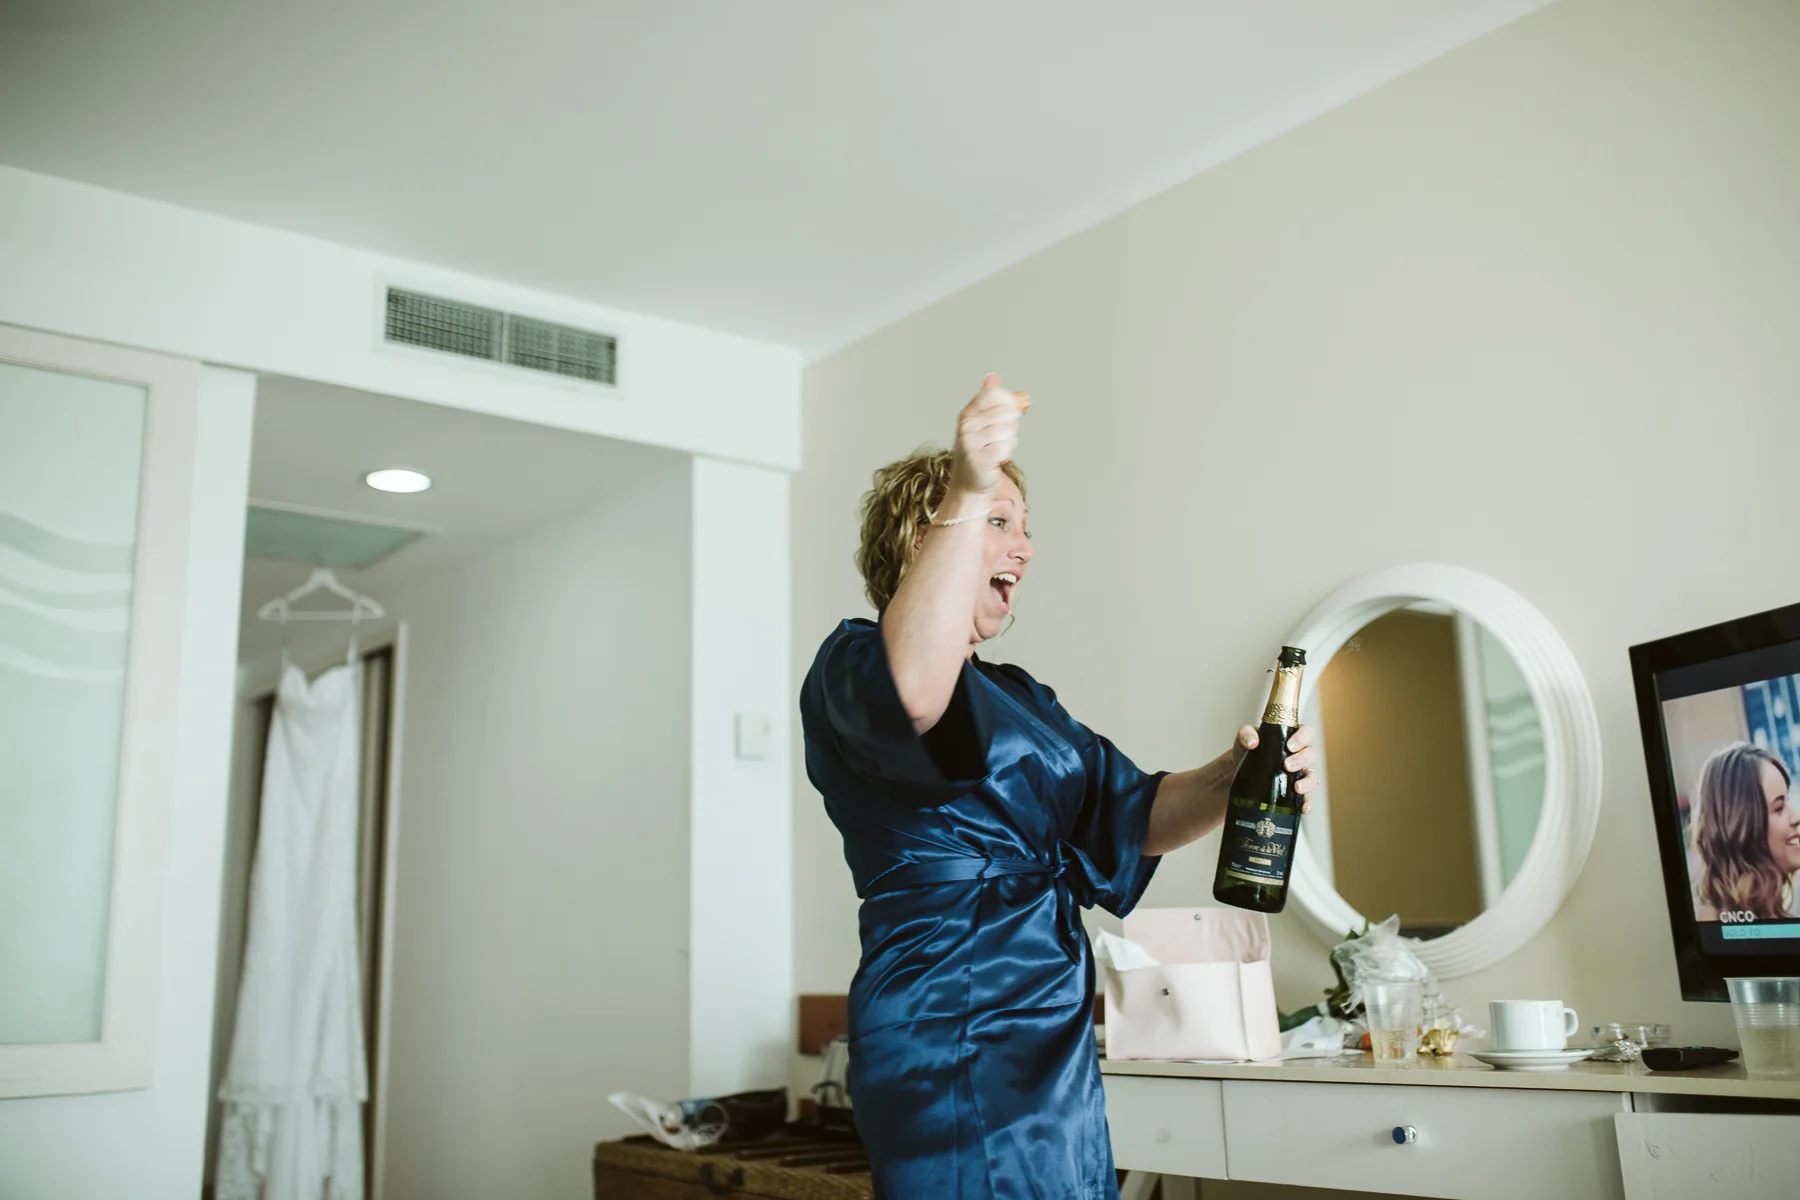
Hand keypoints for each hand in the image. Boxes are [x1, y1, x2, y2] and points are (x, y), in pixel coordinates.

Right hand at [948, 373, 1025, 497]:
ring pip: (1009, 431)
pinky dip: (1006, 455)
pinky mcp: (978, 459)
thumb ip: (989, 399)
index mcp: (969, 412)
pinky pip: (1005, 448)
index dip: (1010, 403)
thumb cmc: (981, 450)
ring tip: (996, 449)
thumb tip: (991, 376)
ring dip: (1009, 443)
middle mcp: (966, 425)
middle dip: (1012, 427)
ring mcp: (970, 442)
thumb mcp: (983, 421)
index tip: (1009, 414)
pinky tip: (996, 460)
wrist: (970, 482)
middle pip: (1008, 413)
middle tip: (1000, 439)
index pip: (996, 394)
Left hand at [1235, 724, 1319, 813]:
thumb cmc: (1248, 750)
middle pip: (1311, 755)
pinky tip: (1303, 808)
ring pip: (1313, 777)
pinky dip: (1308, 804)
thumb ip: (1246, 734)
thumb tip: (1253, 742)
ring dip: (1307, 783)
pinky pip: (1308, 799)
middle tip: (1286, 765)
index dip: (1303, 737)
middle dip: (1301, 760)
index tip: (1290, 746)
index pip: (1307, 732)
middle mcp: (1299, 756)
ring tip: (1296, 788)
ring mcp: (1299, 775)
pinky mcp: (1295, 794)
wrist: (1238, 771)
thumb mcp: (1244, 738)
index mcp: (1291, 738)